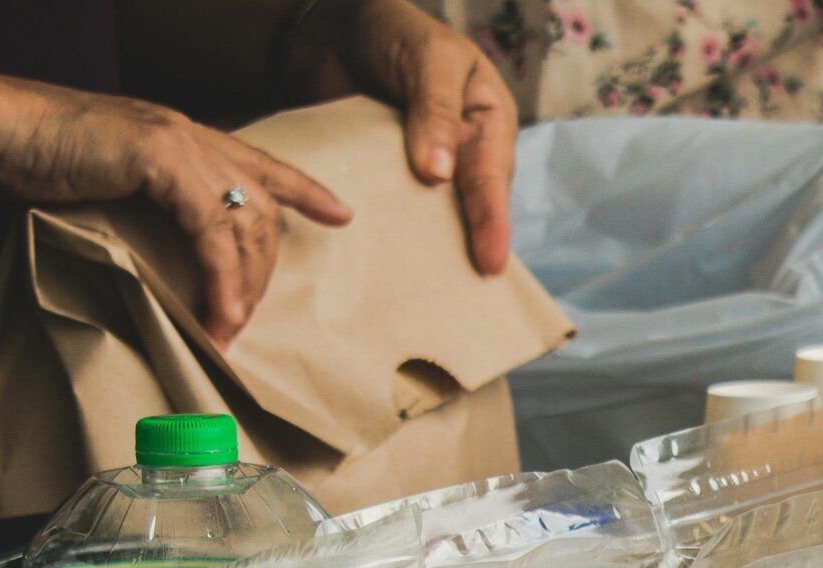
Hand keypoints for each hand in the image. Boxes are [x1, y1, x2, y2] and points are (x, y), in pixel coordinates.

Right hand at [0, 73, 350, 345]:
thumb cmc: (42, 158)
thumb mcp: (113, 180)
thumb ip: (153, 202)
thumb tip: (171, 252)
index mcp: (183, 135)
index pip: (259, 163)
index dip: (303, 189)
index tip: (341, 214)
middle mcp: (191, 135)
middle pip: (260, 210)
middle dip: (261, 271)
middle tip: (243, 319)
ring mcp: (179, 142)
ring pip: (244, 224)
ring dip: (242, 287)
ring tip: (229, 330)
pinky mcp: (162, 158)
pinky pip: (212, 232)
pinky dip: (220, 279)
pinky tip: (218, 314)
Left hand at [316, 0, 516, 275]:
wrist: (331, 23)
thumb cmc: (394, 30)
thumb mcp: (428, 59)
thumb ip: (434, 110)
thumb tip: (439, 175)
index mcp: (487, 119)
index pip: (491, 175)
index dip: (492, 221)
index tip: (488, 261)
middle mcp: (462, 146)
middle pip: (472, 202)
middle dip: (473, 242)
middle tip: (472, 286)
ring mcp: (425, 162)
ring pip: (437, 210)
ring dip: (434, 243)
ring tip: (435, 284)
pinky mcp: (388, 170)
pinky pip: (396, 204)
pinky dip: (394, 228)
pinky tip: (389, 255)